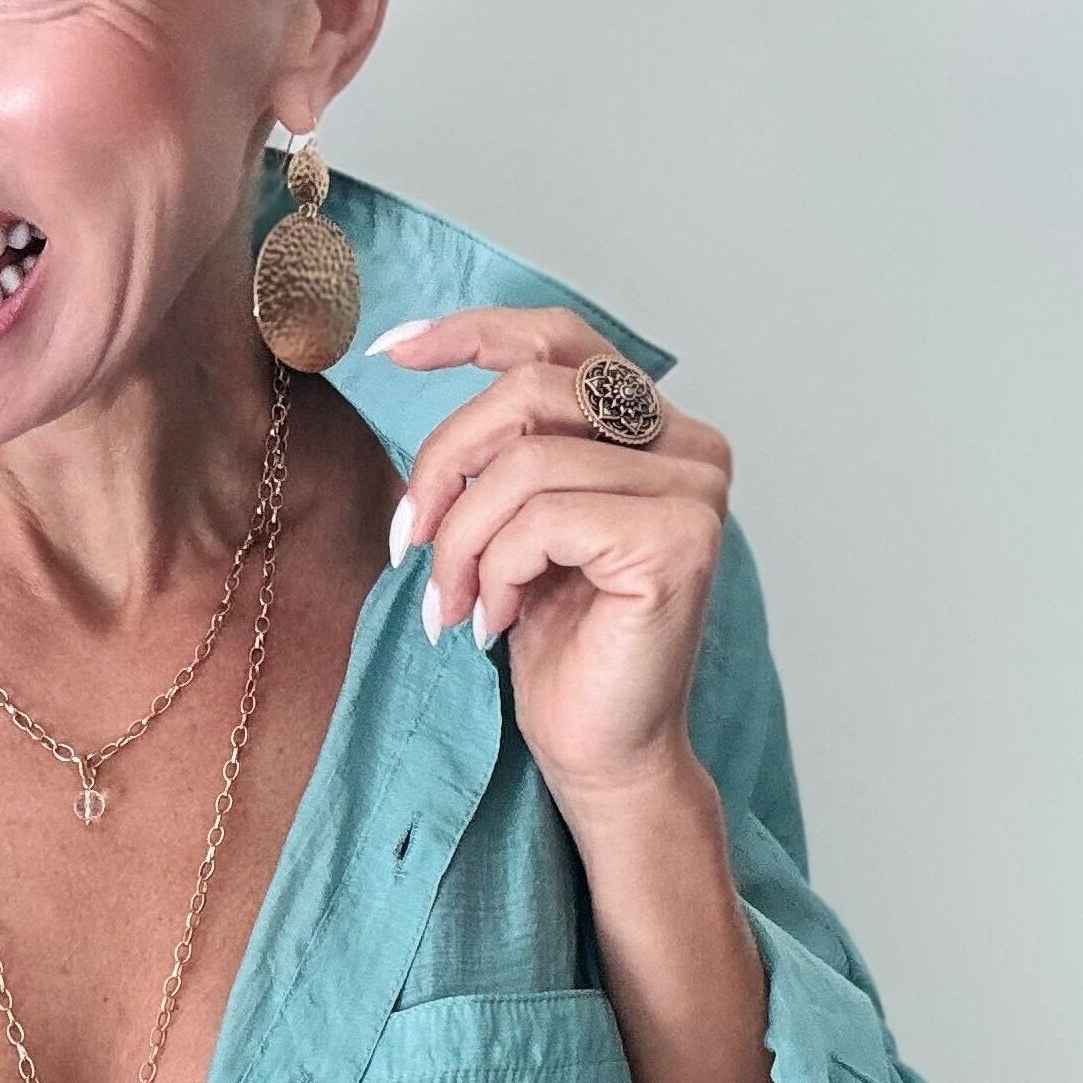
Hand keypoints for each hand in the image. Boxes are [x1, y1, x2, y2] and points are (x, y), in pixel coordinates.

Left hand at [373, 307, 733, 818]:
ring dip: (461, 541)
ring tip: (452, 602)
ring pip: (524, 465)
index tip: (390, 350)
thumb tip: (412, 360)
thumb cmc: (557, 642)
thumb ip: (502, 447)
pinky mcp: (676, 541)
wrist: (600, 749)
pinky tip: (497, 622)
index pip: (557, 338)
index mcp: (653, 424)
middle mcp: (688, 443)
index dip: (470, 332)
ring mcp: (692, 489)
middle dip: (444, 465)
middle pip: (527, 392)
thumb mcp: (514, 521)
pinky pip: (542, 521)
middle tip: (407, 539)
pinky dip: (495, 572)